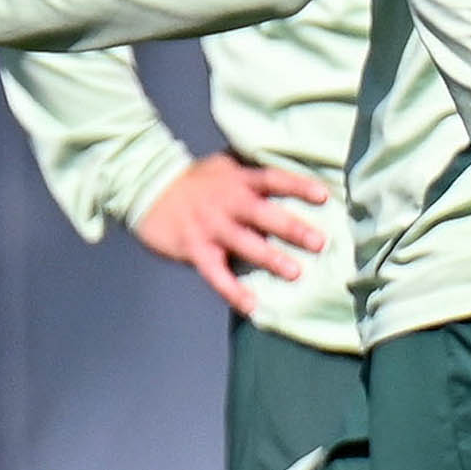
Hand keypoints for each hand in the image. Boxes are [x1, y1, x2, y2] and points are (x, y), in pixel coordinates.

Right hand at [136, 152, 329, 320]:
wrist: (147, 187)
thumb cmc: (197, 180)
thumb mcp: (224, 166)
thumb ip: (253, 170)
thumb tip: (291, 163)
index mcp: (238, 180)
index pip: (273, 179)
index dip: (298, 186)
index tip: (324, 196)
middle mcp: (227, 202)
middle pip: (263, 214)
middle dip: (292, 228)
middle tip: (319, 242)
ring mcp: (210, 227)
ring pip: (244, 244)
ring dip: (270, 259)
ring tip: (295, 273)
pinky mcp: (194, 248)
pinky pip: (216, 273)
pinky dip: (233, 291)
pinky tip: (252, 306)